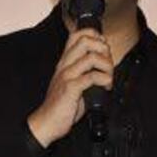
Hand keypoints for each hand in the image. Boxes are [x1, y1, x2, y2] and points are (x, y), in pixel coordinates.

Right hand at [27, 28, 113, 146]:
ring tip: (109, 77)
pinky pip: (92, 77)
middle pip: (85, 41)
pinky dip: (104, 80)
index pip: (77, 35)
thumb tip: (105, 64)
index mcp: (65, 61)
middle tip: (108, 64)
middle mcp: (65, 65)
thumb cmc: (62, 104)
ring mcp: (67, 75)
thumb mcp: (72, 81)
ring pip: (92, 58)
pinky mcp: (71, 88)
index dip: (95, 36)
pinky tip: (106, 87)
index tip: (104, 48)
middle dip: (103, 49)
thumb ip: (85, 71)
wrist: (47, 122)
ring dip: (107, 66)